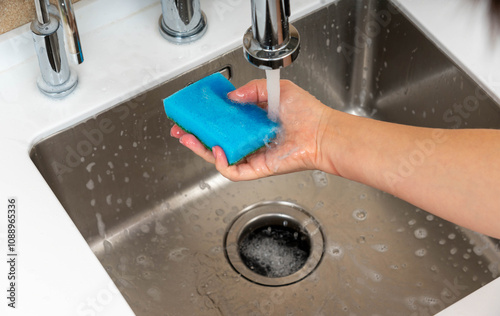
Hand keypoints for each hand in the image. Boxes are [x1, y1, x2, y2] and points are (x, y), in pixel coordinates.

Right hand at [170, 79, 336, 180]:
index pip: (224, 121)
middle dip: (195, 136)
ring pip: (220, 157)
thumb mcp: (275, 90)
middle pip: (216, 140)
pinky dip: (221, 162)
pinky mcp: (257, 168)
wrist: (322, 133)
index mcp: (253, 121)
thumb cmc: (307, 113)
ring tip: (188, 138)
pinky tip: (216, 150)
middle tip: (180, 129)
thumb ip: (252, 90)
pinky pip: (233, 170)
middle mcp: (250, 139)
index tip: (193, 112)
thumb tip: (230, 97)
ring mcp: (252, 154)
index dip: (207, 118)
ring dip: (201, 149)